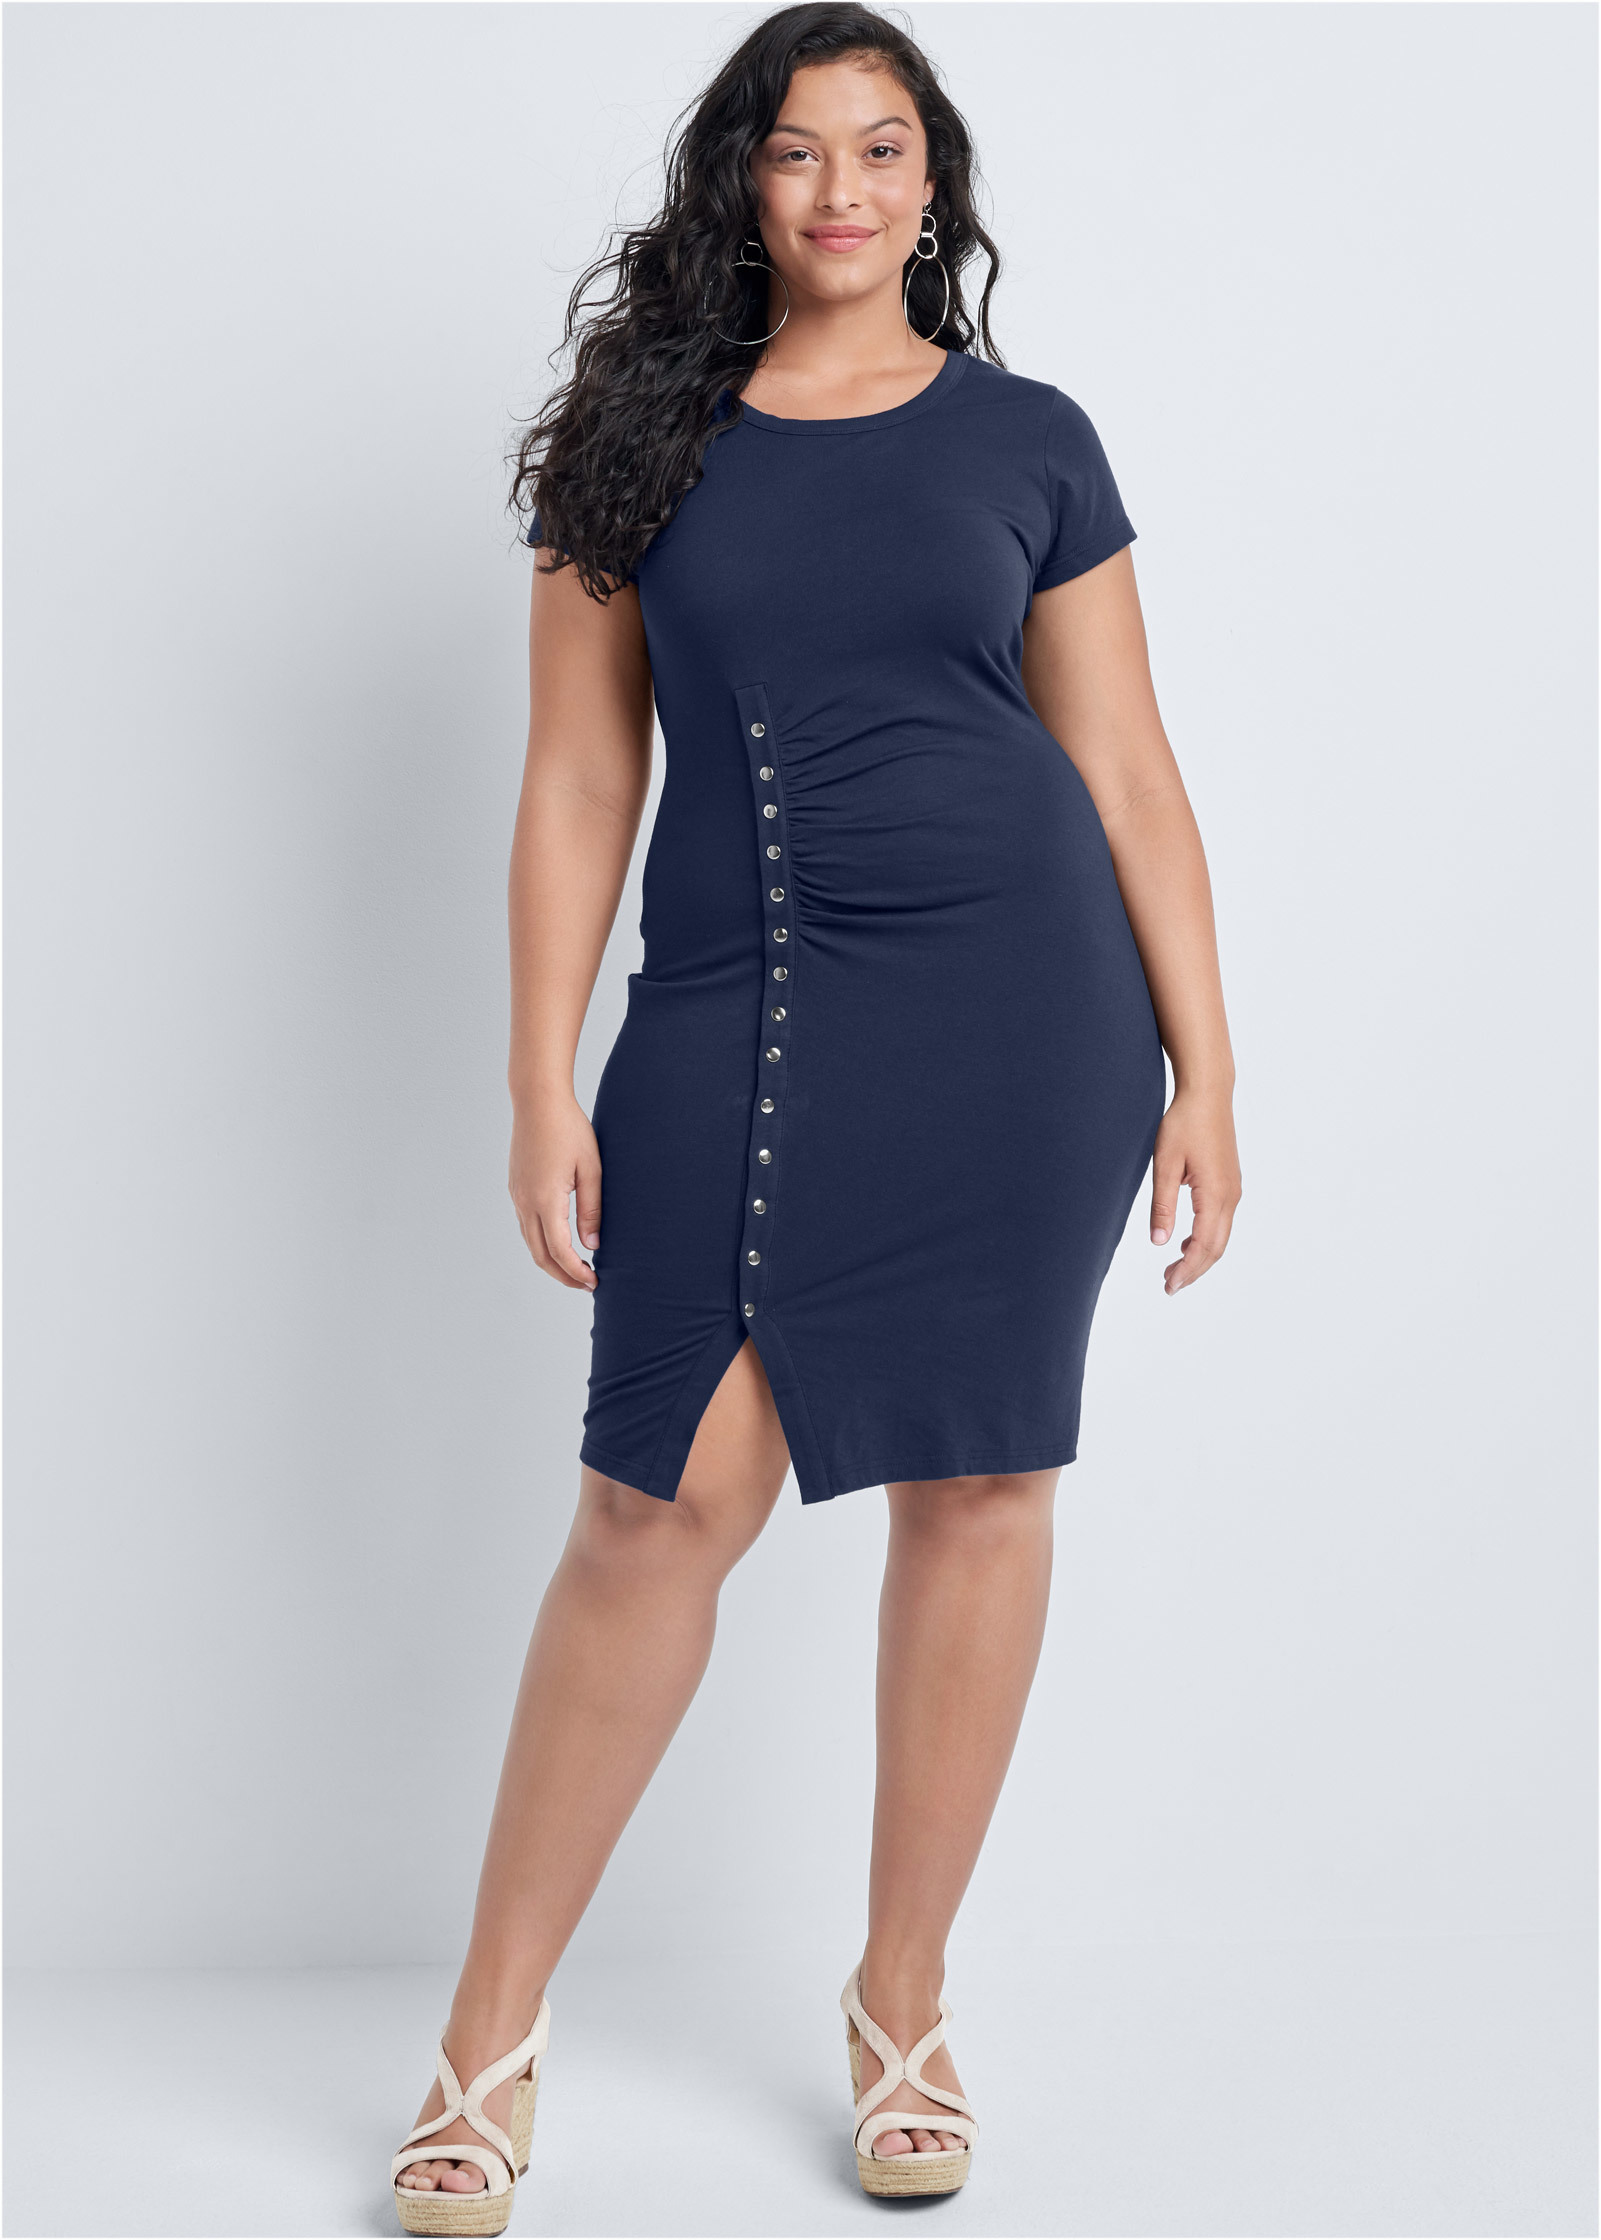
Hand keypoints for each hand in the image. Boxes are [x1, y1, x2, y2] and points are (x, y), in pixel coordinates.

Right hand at [509, 1087, 600, 1290]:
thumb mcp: (591, 1169)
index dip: (576, 1272)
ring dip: (551, 1261)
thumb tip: (592, 1245)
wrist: (538, 1100)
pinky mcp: (515, 1187)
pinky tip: (559, 1241)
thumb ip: (592, 1210)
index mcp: (545, 1199)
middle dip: (562, 1275)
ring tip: (576, 1268)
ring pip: (530, 1242)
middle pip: (539, 1254)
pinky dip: (541, 1242)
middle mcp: (525, 1202)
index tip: (594, 1282)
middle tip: (586, 1284)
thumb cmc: (569, 1129)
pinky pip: (525, 1225)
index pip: (559, 1251)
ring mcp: (517, 1195)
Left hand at [1149, 1087, 1240, 1293]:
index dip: (1187, 1270)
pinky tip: (1186, 1242)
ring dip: (1200, 1256)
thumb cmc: (1184, 1124)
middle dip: (1194, 1270)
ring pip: (1221, 1236)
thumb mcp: (1165, 1164)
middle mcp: (1230, 1196)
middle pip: (1216, 1247)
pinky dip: (1206, 1239)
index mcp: (1215, 1193)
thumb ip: (1162, 1205)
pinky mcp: (1230, 1183)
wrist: (1208, 1095)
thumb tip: (1159, 1242)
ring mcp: (1233, 1190)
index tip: (1169, 1286)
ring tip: (1174, 1269)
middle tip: (1169, 1286)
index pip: (1203, 1245)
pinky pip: (1221, 1221)